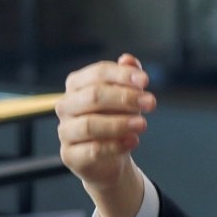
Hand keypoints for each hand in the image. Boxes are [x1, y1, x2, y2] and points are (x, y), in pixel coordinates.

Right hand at [56, 53, 155, 216]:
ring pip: (89, 125)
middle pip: (93, 96)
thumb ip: (127, 77)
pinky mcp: (70, 155)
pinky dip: (115, 146)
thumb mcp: (127, 96)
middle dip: (125, 98)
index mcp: (77, 85)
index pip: (98, 73)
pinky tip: (133, 141)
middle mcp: (66, 105)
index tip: (145, 81)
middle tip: (151, 103)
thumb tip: (128, 59)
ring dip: (119, 123)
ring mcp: (65, 131)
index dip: (122, 75)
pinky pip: (91, 150)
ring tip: (143, 124)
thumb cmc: (117, 118)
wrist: (111, 157)